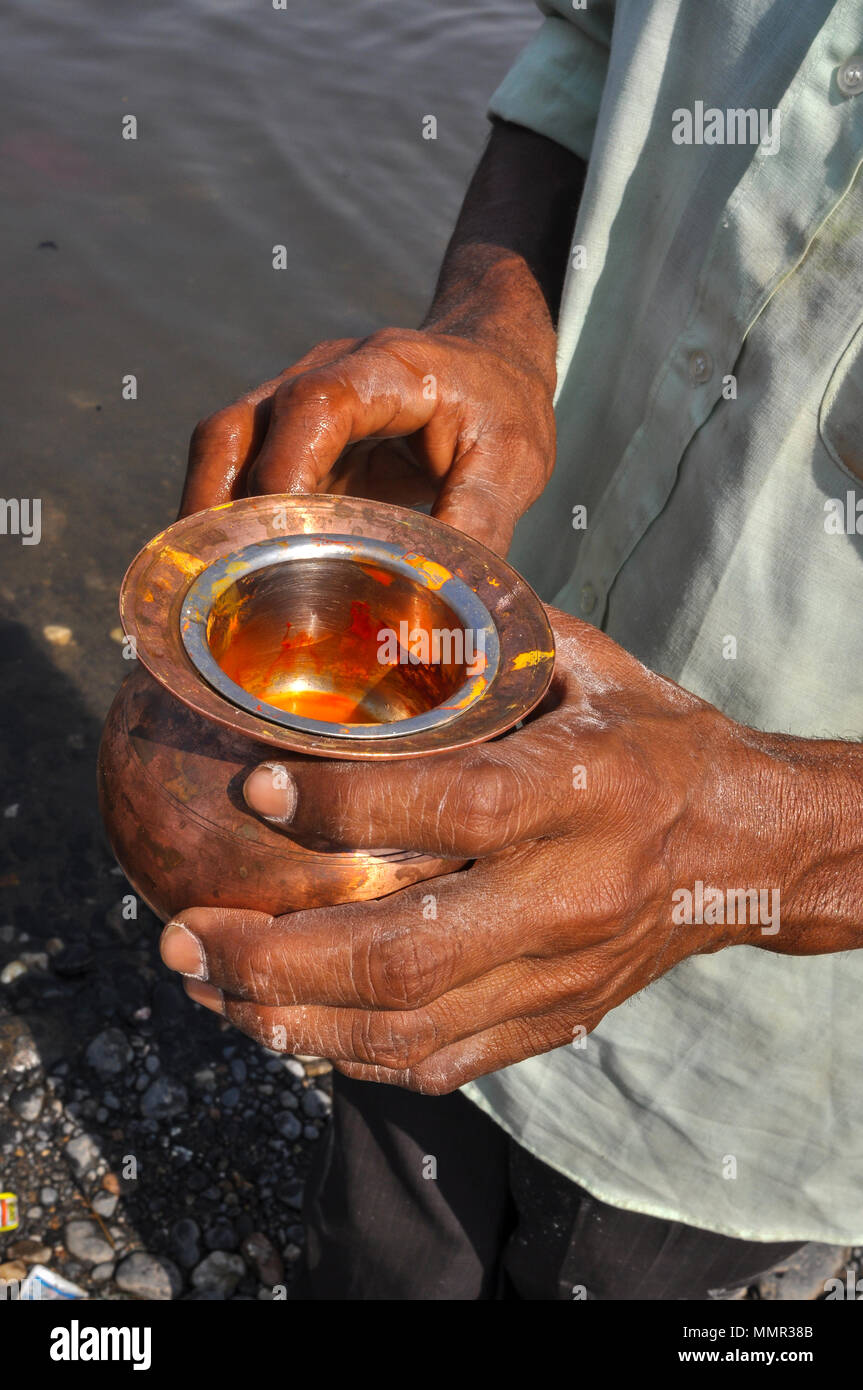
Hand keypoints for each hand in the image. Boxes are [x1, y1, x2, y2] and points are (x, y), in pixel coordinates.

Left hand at [159, 608, 821, 1093]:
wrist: (752, 849)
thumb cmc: (656, 740)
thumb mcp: (584, 663)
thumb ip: (477, 636)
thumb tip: (360, 599)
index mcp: (587, 791)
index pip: (456, 808)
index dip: (345, 804)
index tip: (257, 784)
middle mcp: (573, 895)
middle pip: (408, 953)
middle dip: (277, 955)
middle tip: (184, 935)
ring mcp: (563, 973)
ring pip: (409, 1025)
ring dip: (290, 1017)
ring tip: (204, 984)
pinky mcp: (556, 1019)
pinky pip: (440, 1061)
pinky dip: (348, 1053)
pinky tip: (283, 1026)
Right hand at [178, 324, 555, 555]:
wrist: (490, 364)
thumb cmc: (502, 409)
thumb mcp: (513, 466)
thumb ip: (477, 530)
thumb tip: (439, 613)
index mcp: (385, 369)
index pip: (314, 403)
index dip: (287, 467)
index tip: (279, 538)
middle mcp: (321, 375)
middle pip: (236, 430)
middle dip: (216, 506)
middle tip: (216, 584)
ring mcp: (292, 404)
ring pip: (221, 452)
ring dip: (209, 518)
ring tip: (207, 590)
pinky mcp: (287, 442)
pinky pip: (238, 477)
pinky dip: (229, 524)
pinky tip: (236, 579)